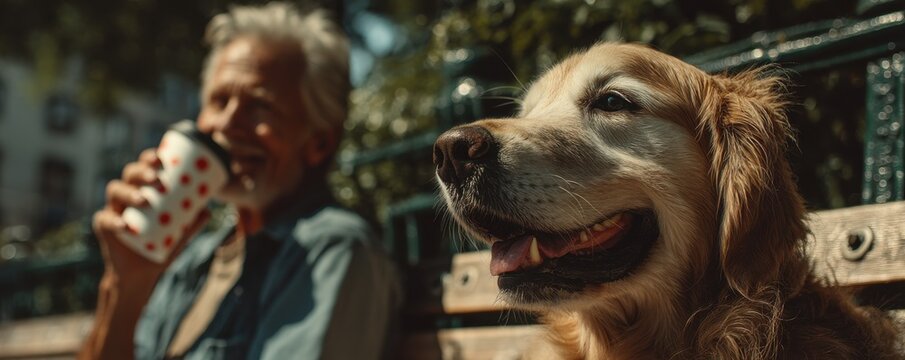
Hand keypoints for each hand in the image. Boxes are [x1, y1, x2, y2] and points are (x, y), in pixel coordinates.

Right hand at [92, 148, 208, 286]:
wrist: (143, 272)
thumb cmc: (162, 245)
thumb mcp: (181, 234)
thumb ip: (193, 222)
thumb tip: (209, 209)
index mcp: (143, 189)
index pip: (144, 167)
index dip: (149, 159)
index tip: (161, 158)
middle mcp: (127, 195)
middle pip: (129, 174)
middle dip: (141, 172)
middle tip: (156, 178)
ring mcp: (113, 209)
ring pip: (115, 191)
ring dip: (128, 192)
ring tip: (143, 200)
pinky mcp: (103, 226)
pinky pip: (105, 220)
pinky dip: (114, 221)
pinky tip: (125, 226)